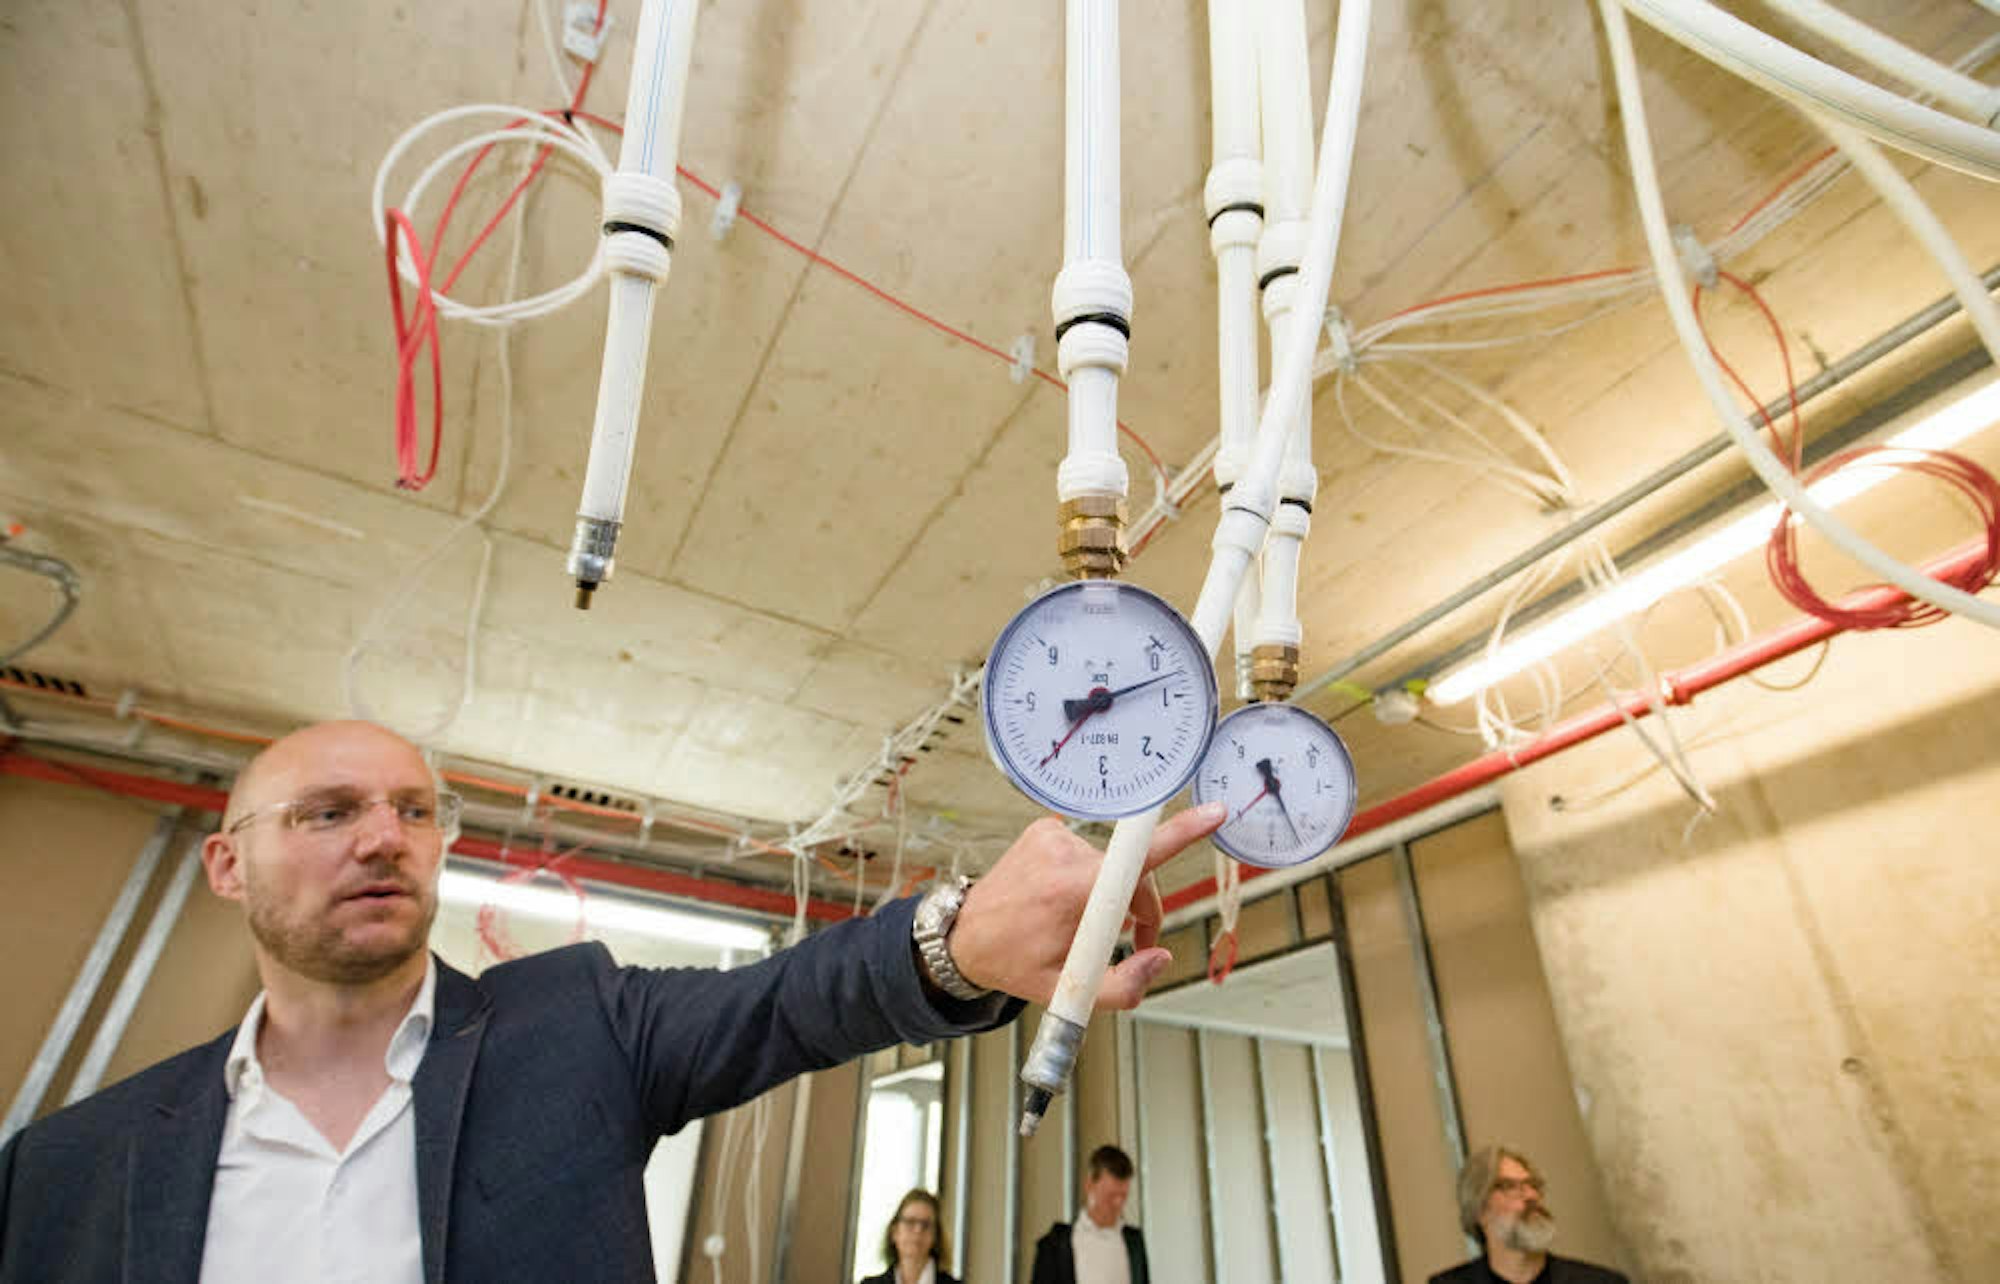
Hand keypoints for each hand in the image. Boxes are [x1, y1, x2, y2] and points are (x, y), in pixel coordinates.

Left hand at [947, 802, 1225, 1010]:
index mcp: (1072, 892)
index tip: (1213, 813)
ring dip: (1112, 895)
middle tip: (1132, 943)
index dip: (1180, 834)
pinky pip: (1088, 853)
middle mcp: (1065, 854)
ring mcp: (1054, 836)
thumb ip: (1123, 987)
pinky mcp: (1046, 828)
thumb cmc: (1015, 964)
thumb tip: (1161, 957)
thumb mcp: (1067, 992)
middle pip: (1134, 875)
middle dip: (1142, 909)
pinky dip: (1089, 877)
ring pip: (1113, 866)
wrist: (965, 936)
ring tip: (1079, 923)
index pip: (1138, 860)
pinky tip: (1062, 900)